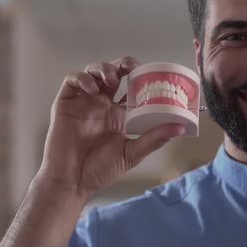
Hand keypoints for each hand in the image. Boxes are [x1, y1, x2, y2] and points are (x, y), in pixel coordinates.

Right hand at [37, 56, 184, 197]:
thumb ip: (154, 138)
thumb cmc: (100, 170)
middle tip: (133, 67)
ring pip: (94, 71)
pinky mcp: (66, 103)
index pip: (133, 87)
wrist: (73, 181)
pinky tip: (92, 89)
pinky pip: (72, 80)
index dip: (142, 78)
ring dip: (105, 69)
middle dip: (124, 64)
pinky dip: (83, 78)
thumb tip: (180, 128)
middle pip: (115, 72)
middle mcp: (103, 104)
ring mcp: (85, 102)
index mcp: (120, 114)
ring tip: (112, 80)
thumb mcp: (132, 153)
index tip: (154, 76)